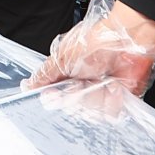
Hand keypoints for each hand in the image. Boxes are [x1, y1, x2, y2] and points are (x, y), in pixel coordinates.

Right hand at [25, 0, 154, 99]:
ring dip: (98, 95)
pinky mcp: (118, 99)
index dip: (56, 98)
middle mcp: (81, 86)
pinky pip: (110, 113)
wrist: (126, 41)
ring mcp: (100, 93)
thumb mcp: (61, 56)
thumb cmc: (95, 41)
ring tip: (103, 79)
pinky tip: (115, 86)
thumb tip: (28, 86)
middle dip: (79, 95)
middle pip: (72, 107)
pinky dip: (113, 100)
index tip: (57, 93)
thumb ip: (44, 74)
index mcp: (65, 75)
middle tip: (83, 79)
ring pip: (91, 112)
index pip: (54, 97)